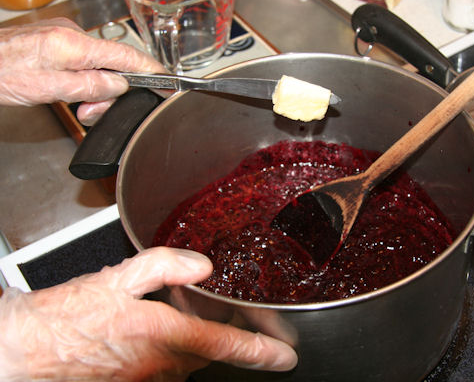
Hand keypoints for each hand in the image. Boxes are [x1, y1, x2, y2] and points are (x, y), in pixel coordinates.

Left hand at [0, 17, 165, 124]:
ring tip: (79, 109)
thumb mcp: (48, 89)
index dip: (149, 68)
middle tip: (92, 112)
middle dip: (109, 92)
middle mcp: (72, 35)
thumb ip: (89, 86)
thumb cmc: (0, 73)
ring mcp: (63, 37)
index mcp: (74, 44)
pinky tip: (70, 94)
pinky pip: (82, 62)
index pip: (126, 55)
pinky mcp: (55, 42)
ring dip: (93, 90)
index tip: (166, 78)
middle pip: (112, 64)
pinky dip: (82, 81)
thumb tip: (120, 85)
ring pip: (96, 66)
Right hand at [0, 247, 297, 380]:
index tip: (285, 358)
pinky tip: (152, 333)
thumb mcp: (117, 277)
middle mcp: (162, 366)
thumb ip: (165, 265)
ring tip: (178, 320)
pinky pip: (167, 368)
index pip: (226, 346)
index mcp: (164, 335)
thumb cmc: (66, 316)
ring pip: (189, 361)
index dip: (262, 353)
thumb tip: (202, 266)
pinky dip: (171, 351)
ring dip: (194, 342)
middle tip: (233, 320)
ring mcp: (149, 381)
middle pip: (211, 353)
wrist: (26, 351)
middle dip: (228, 340)